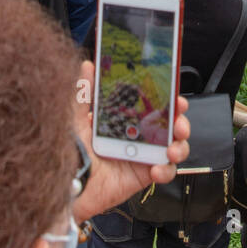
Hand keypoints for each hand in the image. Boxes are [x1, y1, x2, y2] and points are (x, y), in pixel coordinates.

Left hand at [72, 61, 189, 224]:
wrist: (65, 182)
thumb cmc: (69, 150)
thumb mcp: (76, 117)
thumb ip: (84, 92)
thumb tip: (87, 65)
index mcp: (127, 120)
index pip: (156, 107)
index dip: (170, 101)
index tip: (176, 98)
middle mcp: (138, 136)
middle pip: (171, 126)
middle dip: (181, 123)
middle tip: (178, 125)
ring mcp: (143, 156)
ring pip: (175, 148)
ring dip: (180, 146)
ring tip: (171, 149)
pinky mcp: (142, 176)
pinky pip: (165, 172)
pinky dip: (166, 170)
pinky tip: (156, 168)